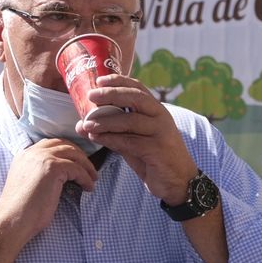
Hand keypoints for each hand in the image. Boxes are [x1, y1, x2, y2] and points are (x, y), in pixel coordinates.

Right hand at [0, 138, 98, 246]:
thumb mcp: (30, 184)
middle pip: (64, 144)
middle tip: (89, 169)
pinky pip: (77, 169)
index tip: (78, 163)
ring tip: (93, 178)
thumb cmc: (22, 211)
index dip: (67, 151)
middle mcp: (32, 152)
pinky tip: (88, 188)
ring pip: (73, 154)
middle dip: (79, 155)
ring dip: (86, 166)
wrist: (12, 220)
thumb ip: (40, 172)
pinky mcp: (52, 168)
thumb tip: (63, 175)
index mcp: (24, 155)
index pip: (50, 144)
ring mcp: (42, 158)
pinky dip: (86, 178)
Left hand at [79, 75, 199, 202]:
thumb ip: (115, 131)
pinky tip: (97, 138)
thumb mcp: (134, 140)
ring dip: (106, 121)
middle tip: (91, 96)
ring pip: (130, 121)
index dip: (119, 81)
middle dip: (112, 95)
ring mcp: (161, 132)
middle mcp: (161, 117)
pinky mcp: (158, 149)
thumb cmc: (154, 158)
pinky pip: (130, 141)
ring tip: (87, 124)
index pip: (138, 88)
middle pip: (136, 98)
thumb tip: (84, 124)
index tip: (100, 80)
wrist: (178, 182)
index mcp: (156, 110)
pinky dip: (110, 139)